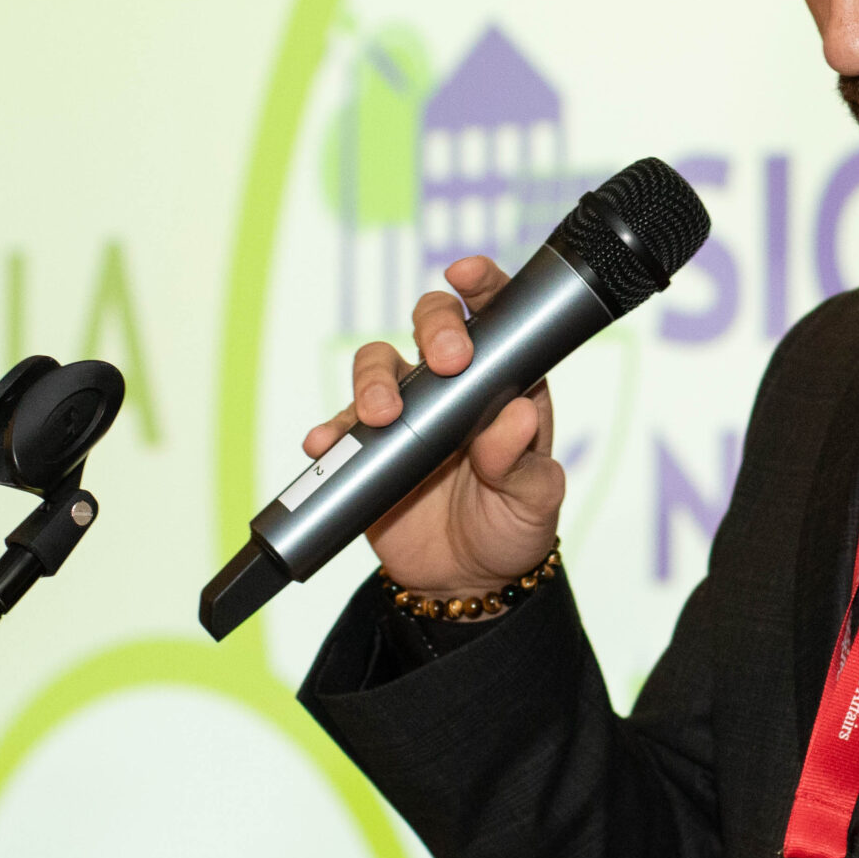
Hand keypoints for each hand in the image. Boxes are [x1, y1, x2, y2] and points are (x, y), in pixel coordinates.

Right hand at [301, 254, 564, 597]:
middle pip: (430, 324)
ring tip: (380, 416)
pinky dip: (329, 432)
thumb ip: (523, 462)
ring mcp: (407, 412)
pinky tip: (324, 444)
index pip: (494, 316)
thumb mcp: (534, 501)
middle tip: (445, 360)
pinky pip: (341, 428)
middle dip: (433, 326)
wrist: (466, 584)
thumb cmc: (512, 528)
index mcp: (503, 383)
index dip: (481, 285)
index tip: (467, 273)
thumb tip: (518, 418)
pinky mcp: (370, 447)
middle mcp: (452, 386)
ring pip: (378, 365)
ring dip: (375, 381)